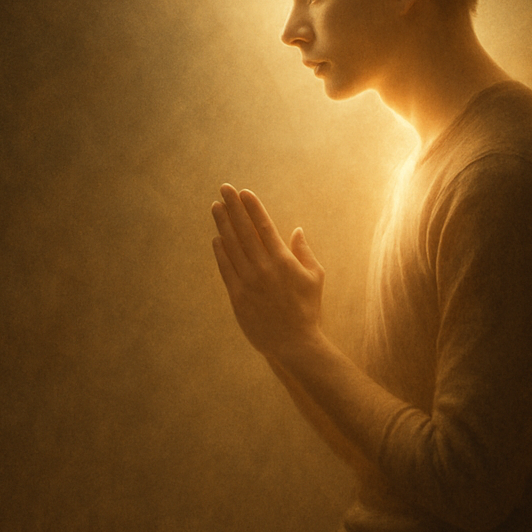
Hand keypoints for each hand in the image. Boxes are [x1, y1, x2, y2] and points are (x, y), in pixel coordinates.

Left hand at [211, 184, 324, 359]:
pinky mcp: (237, 297)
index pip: (264, 227)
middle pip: (244, 231)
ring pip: (231, 246)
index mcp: (283, 261)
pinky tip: (217, 238)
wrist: (294, 343)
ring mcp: (248, 282)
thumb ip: (304, 252)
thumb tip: (296, 231)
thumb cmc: (308, 309)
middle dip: (233, 207)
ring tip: (216, 207)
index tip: (244, 192)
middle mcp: (263, 268)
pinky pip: (225, 269)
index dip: (253, 208)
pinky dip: (220, 252)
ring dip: (223, 224)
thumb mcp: (315, 277)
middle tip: (224, 189)